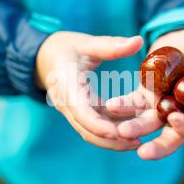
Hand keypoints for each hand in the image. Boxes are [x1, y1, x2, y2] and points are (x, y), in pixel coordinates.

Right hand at [36, 31, 143, 150]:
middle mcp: (67, 103)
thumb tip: (139, 41)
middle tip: (138, 142)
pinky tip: (131, 133)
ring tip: (139, 142)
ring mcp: (72, 111)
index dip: (98, 124)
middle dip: (110, 140)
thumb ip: (111, 45)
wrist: (43, 58)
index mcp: (66, 85)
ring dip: (112, 141)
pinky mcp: (79, 113)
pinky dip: (110, 132)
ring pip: (90, 133)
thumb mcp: (86, 43)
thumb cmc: (65, 48)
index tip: (118, 132)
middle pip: (87, 129)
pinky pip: (94, 127)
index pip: (80, 111)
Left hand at [106, 27, 183, 158]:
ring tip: (121, 131)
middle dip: (159, 146)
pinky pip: (132, 104)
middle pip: (171, 137)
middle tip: (144, 153)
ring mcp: (162, 105)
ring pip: (148, 123)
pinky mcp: (144, 94)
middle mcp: (182, 113)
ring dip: (135, 128)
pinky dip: (123, 107)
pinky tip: (111, 107)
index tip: (176, 119)